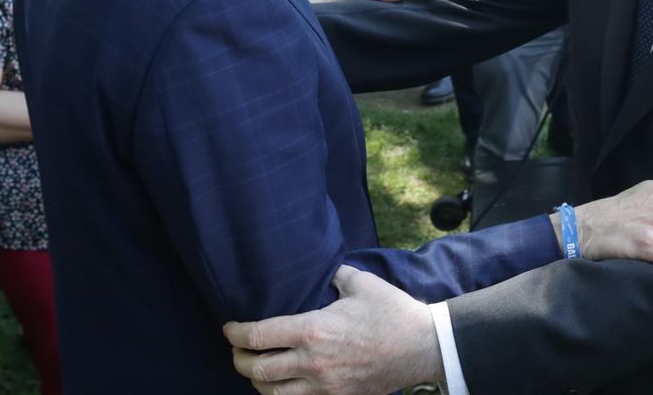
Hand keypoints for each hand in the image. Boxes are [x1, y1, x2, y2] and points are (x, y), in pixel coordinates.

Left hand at [224, 266, 442, 394]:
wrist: (422, 347)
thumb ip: (334, 275)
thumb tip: (320, 270)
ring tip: (256, 368)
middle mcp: (312, 362)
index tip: (230, 328)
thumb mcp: (360, 283)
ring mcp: (324, 387)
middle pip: (257, 369)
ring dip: (257, 381)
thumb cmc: (392, 312)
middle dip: (239, 360)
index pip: (259, 336)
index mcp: (313, 330)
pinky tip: (282, 385)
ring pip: (272, 393)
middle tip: (237, 350)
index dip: (237, 333)